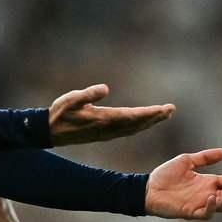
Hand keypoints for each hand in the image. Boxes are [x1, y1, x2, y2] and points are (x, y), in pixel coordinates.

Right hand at [48, 84, 173, 145]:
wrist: (51, 132)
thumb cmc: (60, 113)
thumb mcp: (71, 99)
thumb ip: (88, 94)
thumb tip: (105, 88)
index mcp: (103, 119)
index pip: (132, 116)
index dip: (149, 113)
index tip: (164, 108)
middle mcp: (108, 128)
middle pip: (137, 124)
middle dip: (155, 117)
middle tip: (171, 109)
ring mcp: (107, 133)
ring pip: (134, 128)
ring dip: (150, 122)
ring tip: (165, 114)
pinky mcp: (105, 134)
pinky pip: (128, 130)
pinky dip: (141, 125)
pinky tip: (147, 122)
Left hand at [144, 148, 221, 218]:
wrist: (148, 187)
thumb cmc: (165, 175)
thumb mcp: (187, 161)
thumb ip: (205, 158)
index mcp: (208, 182)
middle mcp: (208, 194)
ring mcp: (200, 204)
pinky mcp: (191, 212)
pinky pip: (206, 213)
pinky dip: (211, 207)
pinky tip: (211, 197)